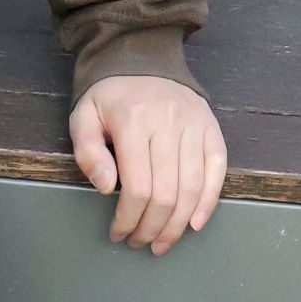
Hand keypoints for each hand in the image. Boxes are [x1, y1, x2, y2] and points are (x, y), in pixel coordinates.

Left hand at [69, 76, 226, 254]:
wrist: (140, 58)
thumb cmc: (108, 97)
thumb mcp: (83, 118)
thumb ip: (88, 153)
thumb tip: (108, 189)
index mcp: (134, 121)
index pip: (137, 187)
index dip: (128, 219)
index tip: (119, 234)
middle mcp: (170, 123)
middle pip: (167, 193)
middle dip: (152, 227)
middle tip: (140, 243)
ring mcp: (195, 125)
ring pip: (192, 187)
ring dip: (178, 224)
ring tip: (163, 242)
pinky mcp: (212, 128)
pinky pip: (217, 170)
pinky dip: (208, 202)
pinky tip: (194, 224)